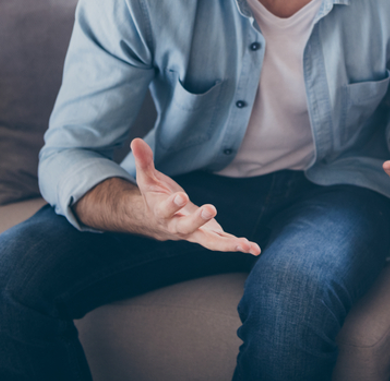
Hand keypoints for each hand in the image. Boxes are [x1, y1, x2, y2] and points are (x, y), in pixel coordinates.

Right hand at [132, 138, 260, 254]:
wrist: (156, 222)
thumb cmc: (153, 196)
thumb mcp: (147, 179)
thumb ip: (144, 161)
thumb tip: (135, 140)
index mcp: (161, 212)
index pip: (165, 209)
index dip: (172, 204)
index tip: (180, 196)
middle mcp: (177, 227)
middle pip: (187, 228)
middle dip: (198, 220)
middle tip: (211, 208)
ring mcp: (194, 233)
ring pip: (209, 242)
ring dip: (227, 245)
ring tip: (246, 245)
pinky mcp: (208, 234)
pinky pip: (223, 241)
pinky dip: (238, 245)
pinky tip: (254, 248)